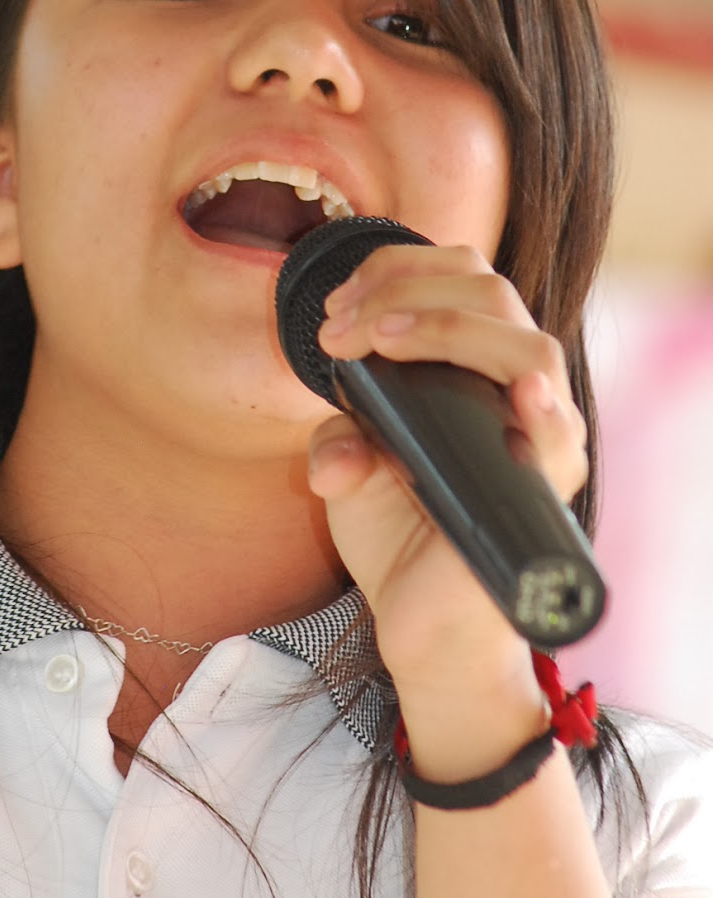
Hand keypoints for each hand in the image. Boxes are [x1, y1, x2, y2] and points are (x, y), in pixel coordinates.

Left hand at [307, 244, 588, 772]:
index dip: (396, 270)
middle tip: (341, 326)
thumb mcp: (350, 464)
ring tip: (378, 339)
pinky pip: (562, 437)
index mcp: (471, 369)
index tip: (335, 306)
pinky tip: (519, 393)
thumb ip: (340, 431)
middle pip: (490, 294)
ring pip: (528, 347)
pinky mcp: (542, 490)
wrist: (418, 628)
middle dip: (404, 288)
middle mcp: (513, 392)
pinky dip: (543, 407)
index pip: (460, 279)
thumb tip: (336, 453)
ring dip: (444, 327)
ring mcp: (535, 438)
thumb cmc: (397, 537)